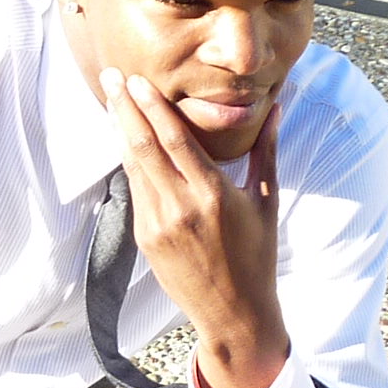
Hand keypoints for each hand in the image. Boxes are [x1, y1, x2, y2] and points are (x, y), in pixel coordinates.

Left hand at [102, 68, 288, 387]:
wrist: (233, 312)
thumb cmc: (257, 256)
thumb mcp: (266, 201)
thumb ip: (266, 151)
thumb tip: (276, 107)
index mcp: (212, 194)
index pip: (174, 138)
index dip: (152, 106)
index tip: (137, 79)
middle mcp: (180, 207)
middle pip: (143, 145)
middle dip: (124, 107)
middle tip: (111, 75)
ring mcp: (158, 224)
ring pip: (133, 166)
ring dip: (120, 130)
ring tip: (112, 99)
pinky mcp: (144, 238)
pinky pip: (135, 190)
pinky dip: (129, 161)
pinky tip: (124, 139)